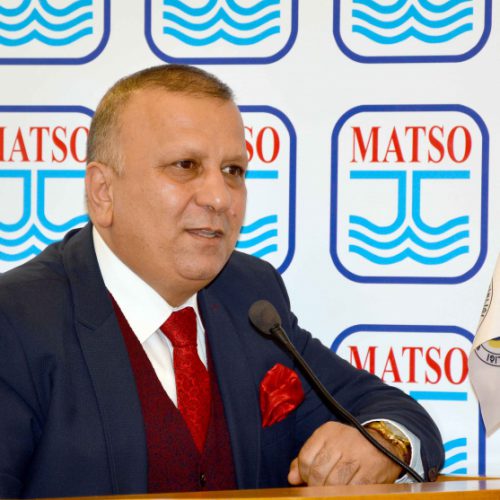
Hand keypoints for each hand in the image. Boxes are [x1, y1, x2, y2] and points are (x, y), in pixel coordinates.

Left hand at [288, 421, 403, 485]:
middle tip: (321, 488)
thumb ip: (307, 459)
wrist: (384, 443)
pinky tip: (345, 492)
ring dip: (330, 492)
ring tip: (333, 490)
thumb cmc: (350, 447)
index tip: (309, 481)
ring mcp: (357, 456)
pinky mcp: (370, 472)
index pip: (306, 458)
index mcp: (327, 432)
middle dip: (316, 486)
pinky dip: (345, 494)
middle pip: (317, 473)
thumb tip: (292, 477)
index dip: (304, 475)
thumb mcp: (327, 445)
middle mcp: (341, 441)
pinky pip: (351, 490)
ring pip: (333, 484)